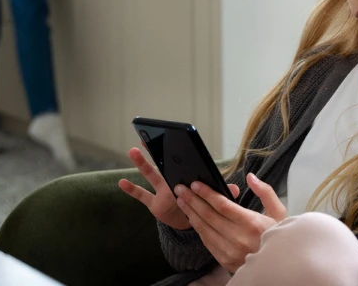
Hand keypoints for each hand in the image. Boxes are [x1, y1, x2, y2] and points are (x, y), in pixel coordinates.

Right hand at [118, 147, 238, 230]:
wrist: (191, 224)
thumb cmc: (202, 205)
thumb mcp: (213, 201)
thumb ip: (222, 194)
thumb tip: (235, 189)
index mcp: (187, 177)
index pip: (183, 161)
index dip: (180, 150)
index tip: (173, 135)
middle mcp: (174, 181)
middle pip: (165, 163)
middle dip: (157, 149)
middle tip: (147, 134)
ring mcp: (162, 191)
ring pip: (152, 175)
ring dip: (143, 164)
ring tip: (133, 150)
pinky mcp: (155, 204)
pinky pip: (143, 195)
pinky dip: (132, 190)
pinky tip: (121, 182)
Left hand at [175, 172, 286, 272]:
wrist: (281, 264)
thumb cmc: (279, 236)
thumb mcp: (279, 212)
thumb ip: (265, 192)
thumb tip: (250, 177)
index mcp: (252, 223)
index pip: (222, 205)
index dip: (206, 193)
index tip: (195, 184)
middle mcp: (239, 238)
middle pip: (209, 215)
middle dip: (192, 200)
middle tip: (180, 189)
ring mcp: (230, 251)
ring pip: (204, 229)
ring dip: (190, 213)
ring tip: (182, 201)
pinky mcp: (225, 260)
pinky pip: (207, 242)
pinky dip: (198, 229)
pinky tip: (192, 218)